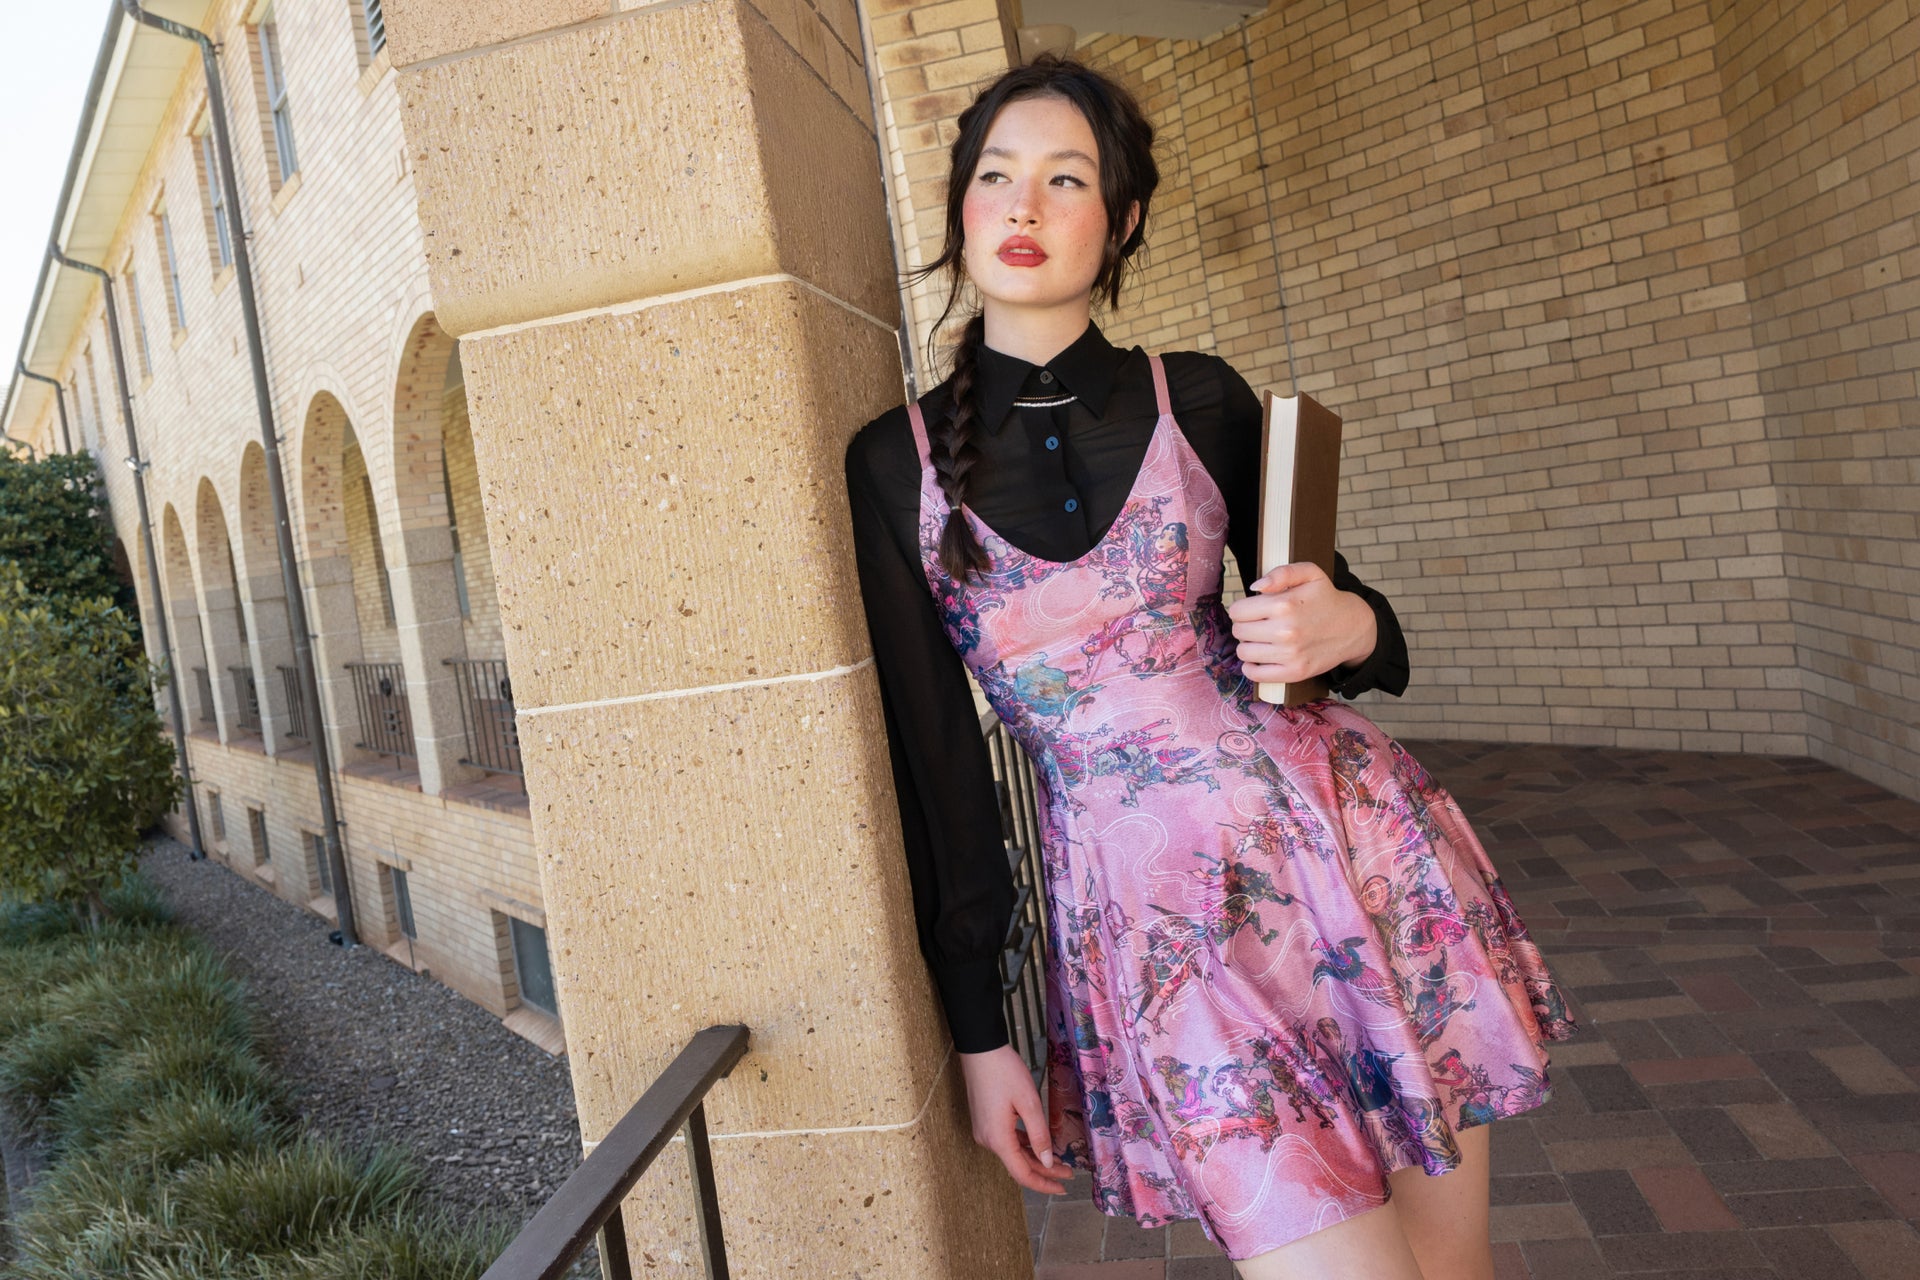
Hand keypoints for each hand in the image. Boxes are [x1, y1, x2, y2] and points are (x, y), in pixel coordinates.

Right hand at [959, 1045, 1071, 1194]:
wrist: (980, 1050)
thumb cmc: (1004, 1071)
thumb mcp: (1028, 1102)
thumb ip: (1039, 1135)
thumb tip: (1047, 1162)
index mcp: (998, 1139)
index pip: (1022, 1174)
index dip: (1044, 1184)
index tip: (1063, 1188)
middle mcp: (987, 1140)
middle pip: (1019, 1165)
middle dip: (1045, 1171)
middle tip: (1069, 1174)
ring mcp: (984, 1131)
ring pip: (1014, 1153)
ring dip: (1036, 1158)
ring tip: (1060, 1161)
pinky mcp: (985, 1122)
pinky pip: (1007, 1141)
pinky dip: (1024, 1146)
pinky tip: (1040, 1145)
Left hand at [1225, 560, 1376, 684]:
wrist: (1353, 627)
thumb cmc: (1326, 598)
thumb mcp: (1310, 573)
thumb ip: (1281, 573)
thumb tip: (1255, 587)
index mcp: (1285, 604)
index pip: (1237, 611)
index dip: (1242, 608)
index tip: (1252, 609)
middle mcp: (1286, 631)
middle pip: (1239, 631)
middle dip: (1245, 625)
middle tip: (1259, 624)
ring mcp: (1290, 654)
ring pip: (1244, 652)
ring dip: (1248, 645)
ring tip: (1261, 639)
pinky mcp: (1295, 672)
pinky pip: (1256, 674)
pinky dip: (1251, 668)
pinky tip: (1259, 658)